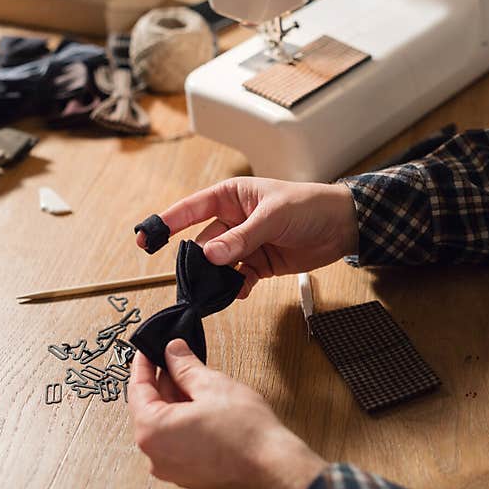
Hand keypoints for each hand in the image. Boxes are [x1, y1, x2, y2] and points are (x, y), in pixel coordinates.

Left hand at [128, 339, 328, 488]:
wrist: (273, 466)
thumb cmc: (246, 433)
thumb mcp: (212, 385)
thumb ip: (186, 366)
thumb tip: (173, 352)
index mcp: (152, 432)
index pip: (137, 390)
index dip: (144, 364)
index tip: (148, 351)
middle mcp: (155, 455)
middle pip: (151, 409)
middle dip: (164, 382)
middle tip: (176, 359)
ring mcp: (171, 469)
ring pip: (166, 425)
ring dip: (177, 401)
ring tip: (196, 380)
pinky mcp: (189, 475)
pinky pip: (178, 442)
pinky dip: (185, 421)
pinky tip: (203, 406)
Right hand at [136, 177, 358, 297]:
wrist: (342, 226)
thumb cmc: (310, 206)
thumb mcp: (273, 217)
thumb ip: (242, 238)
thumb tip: (210, 255)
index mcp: (231, 197)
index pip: (190, 209)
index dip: (166, 223)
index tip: (145, 238)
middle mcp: (233, 220)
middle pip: (203, 244)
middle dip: (197, 263)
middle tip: (192, 281)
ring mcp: (245, 243)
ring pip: (218, 265)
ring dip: (216, 279)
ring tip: (215, 291)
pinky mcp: (259, 263)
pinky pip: (238, 278)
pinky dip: (236, 287)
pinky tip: (239, 292)